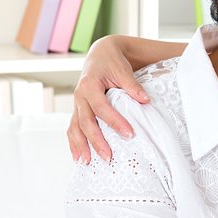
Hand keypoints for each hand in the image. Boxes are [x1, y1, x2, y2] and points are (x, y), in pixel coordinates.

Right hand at [68, 36, 149, 162]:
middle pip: (85, 122)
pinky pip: (72, 128)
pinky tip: (78, 157)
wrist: (100, 54)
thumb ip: (132, 86)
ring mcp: (76, 104)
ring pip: (74, 127)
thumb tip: (145, 100)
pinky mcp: (77, 109)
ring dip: (80, 146)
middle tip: (108, 157)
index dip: (114, 121)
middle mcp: (79, 96)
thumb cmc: (112, 62)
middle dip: (96, 141)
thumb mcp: (122, 70)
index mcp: (89, 85)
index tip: (129, 134)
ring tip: (86, 163)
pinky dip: (73, 143)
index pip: (101, 107)